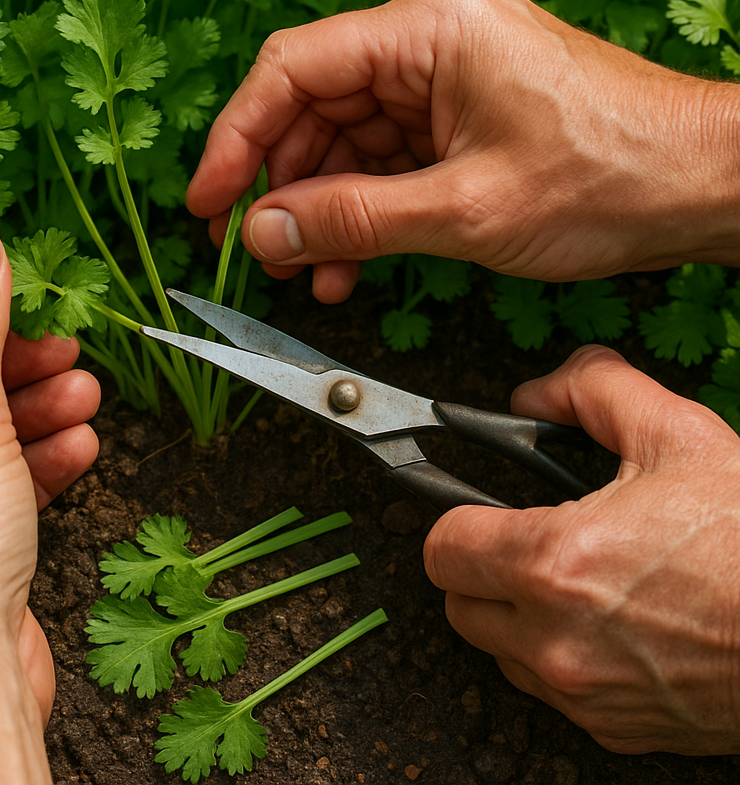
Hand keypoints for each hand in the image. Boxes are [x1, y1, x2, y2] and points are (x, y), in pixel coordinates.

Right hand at [188, 0, 739, 301]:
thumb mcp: (465, 210)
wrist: (705, 186)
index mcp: (429, 30)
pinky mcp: (460, 115)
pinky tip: (349, 264)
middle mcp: (430, 41)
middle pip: (314, 105)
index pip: (294, 68)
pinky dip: (363, 211)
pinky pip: (386, 160)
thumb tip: (264, 231)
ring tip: (308, 273)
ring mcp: (446, 78)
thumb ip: (352, 220)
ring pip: (346, 140)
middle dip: (281, 184)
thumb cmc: (612, 176)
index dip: (237, 137)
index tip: (208, 200)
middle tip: (257, 250)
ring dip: (322, 209)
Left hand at [423, 345, 739, 754]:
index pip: (443, 549)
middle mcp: (557, 640)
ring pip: (499, 652)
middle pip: (458, 605)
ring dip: (516, 616)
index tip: (480, 510)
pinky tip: (608, 624)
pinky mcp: (617, 729)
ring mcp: (586, 694)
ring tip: (574, 581)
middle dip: (481, 568)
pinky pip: (551, 693)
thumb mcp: (676, 433)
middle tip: (527, 540)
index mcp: (556, 562)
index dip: (456, 519)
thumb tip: (533, 394)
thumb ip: (590, 390)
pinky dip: (559, 658)